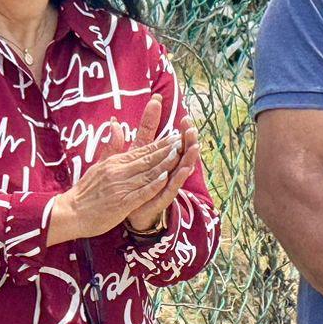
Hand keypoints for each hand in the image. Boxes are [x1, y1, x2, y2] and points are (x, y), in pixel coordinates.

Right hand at [50, 107, 178, 243]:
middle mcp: (118, 172)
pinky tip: (166, 177)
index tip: (175, 136)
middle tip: (184, 140)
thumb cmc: (85, 191)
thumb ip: (111, 146)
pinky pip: (141, 192)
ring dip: (165, 164)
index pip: (141, 150)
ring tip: (180, 154)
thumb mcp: (98, 165)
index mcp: (114, 163)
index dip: (160, 143)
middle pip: (147, 159)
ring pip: (147, 173)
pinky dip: (154, 184)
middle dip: (167, 150)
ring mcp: (121, 188)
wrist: (70, 212)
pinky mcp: (122, 203)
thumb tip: (115, 123)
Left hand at [125, 108, 199, 234]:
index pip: (174, 143)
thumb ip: (141, 133)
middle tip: (193, 128)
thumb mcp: (132, 155)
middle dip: (188, 141)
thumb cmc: (132, 182)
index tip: (186, 118)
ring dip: (188, 157)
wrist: (127, 211)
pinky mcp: (161, 198)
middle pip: (181, 154)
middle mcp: (168, 171)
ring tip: (195, 145)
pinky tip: (184, 169)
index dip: (181, 131)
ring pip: (180, 169)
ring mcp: (166, 185)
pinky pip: (171, 187)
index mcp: (161, 161)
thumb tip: (133, 112)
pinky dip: (177, 178)